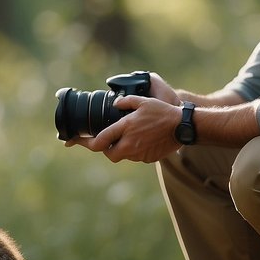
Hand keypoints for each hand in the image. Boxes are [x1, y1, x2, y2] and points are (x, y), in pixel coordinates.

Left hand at [66, 95, 183, 163]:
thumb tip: (115, 104)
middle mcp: (129, 144)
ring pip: (122, 155)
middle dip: (105, 149)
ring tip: (128, 136)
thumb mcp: (142, 101)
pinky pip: (135, 156)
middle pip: (108, 154)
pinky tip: (142, 139)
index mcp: (125, 128)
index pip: (99, 142)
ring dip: (121, 148)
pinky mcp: (147, 159)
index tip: (77, 140)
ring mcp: (138, 153)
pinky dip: (134, 150)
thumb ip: (125, 102)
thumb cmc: (162, 112)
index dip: (85, 142)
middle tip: (106, 140)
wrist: (182, 127)